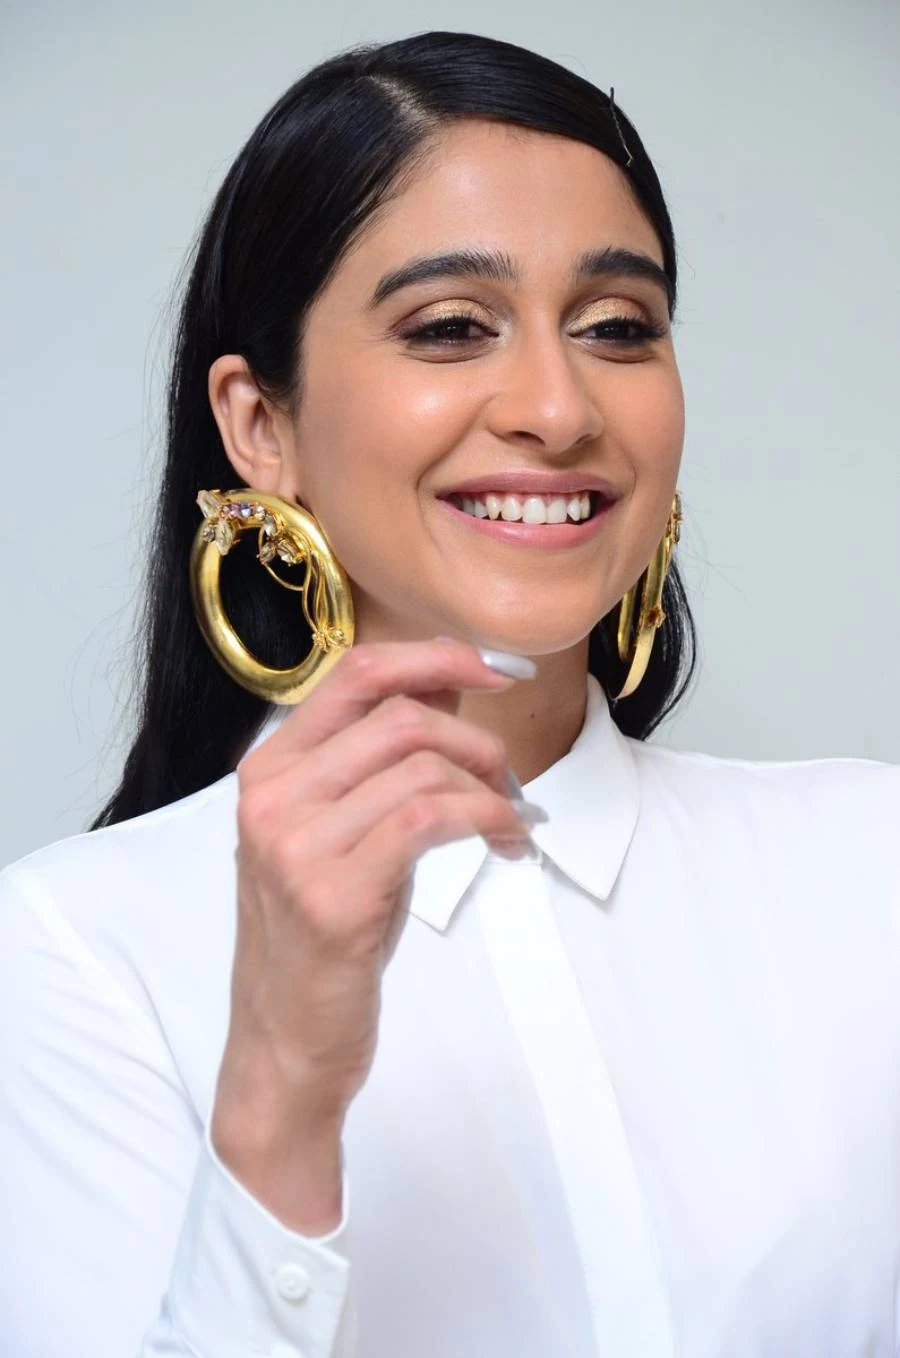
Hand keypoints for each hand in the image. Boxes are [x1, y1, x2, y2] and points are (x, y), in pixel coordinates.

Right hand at [210, 637, 540, 1231]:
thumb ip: (380, 758)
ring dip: (489, 786)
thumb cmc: (320, 934)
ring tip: (508, 821)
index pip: (356, 673)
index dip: (436, 657)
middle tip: (508, 781)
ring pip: (422, 766)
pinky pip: (430, 818)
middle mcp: (271, 797)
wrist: (284, 1042)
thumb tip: (449, 681)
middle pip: (401, 717)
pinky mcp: (332, 897)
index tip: (497, 669)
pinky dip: (486, 819)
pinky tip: (507, 845)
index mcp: (268, 769)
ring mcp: (295, 847)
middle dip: (477, 740)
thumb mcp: (341, 831)